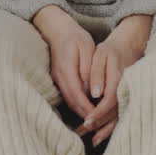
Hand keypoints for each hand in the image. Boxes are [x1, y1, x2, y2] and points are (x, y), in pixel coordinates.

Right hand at [32, 5, 96, 120]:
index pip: (77, 95)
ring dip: (80, 111)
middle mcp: (59, 77)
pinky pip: (67, 96)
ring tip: (95, 120)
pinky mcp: (58, 79)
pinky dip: (76, 104)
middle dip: (85, 114)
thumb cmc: (75, 37)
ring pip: (69, 100)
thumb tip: (91, 90)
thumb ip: (88, 69)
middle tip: (99, 124)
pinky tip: (86, 108)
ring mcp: (56, 79)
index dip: (87, 108)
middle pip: (72, 101)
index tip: (98, 116)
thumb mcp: (86, 48)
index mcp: (66, 69)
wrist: (57, 30)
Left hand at [76, 14, 150, 145]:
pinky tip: (100, 135)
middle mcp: (125, 89)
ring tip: (90, 139)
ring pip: (117, 116)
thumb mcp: (102, 55)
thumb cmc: (111, 49)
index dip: (98, 112)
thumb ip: (97, 73)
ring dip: (104, 129)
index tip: (86, 120)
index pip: (109, 100)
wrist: (128, 44)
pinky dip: (110, 126)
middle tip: (82, 131)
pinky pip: (119, 114)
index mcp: (119, 79)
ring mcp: (127, 94)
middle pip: (113, 112)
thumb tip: (95, 94)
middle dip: (98, 124)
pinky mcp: (126, 96)